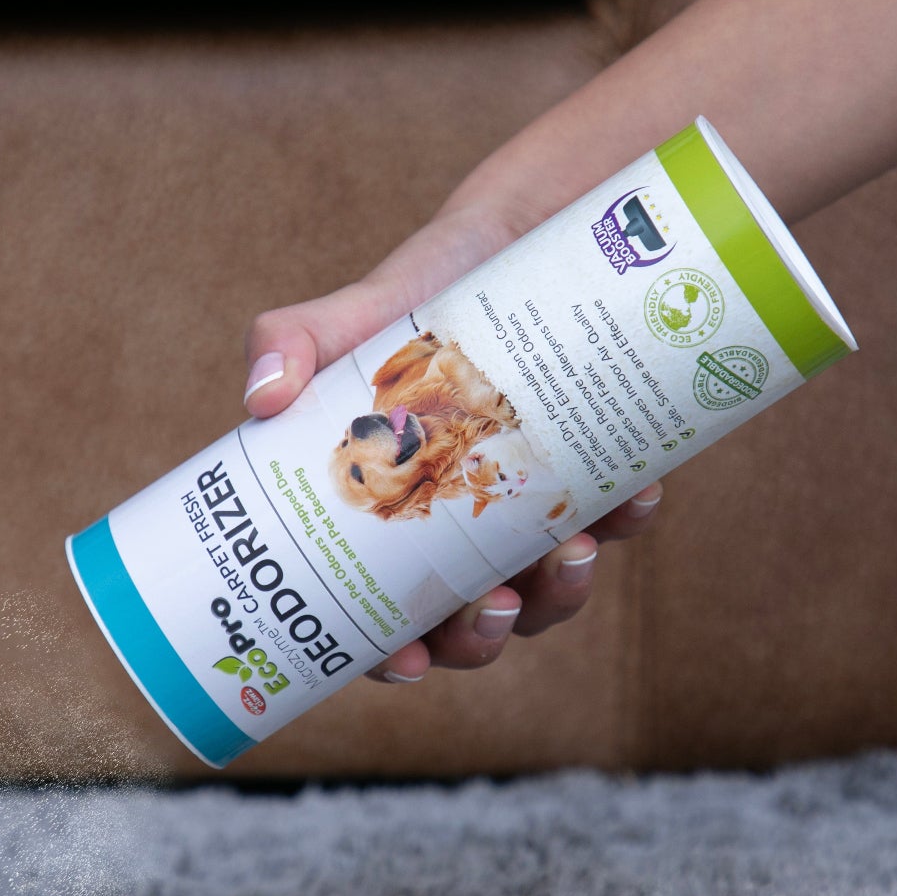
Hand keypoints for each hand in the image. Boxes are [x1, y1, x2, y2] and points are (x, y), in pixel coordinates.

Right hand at [241, 201, 662, 683]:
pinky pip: (617, 520)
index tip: (410, 662)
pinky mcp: (598, 476)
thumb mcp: (356, 311)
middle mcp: (461, 526)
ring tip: (569, 550)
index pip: (382, 613)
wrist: (518, 233)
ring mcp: (532, 508)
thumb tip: (262, 396)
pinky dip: (628, 518)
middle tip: (497, 608)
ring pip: (548, 591)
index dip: (393, 655)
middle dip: (486, 637)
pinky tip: (634, 495)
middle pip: (470, 622)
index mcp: (392, 516)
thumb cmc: (422, 289)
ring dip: (562, 592)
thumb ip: (296, 339)